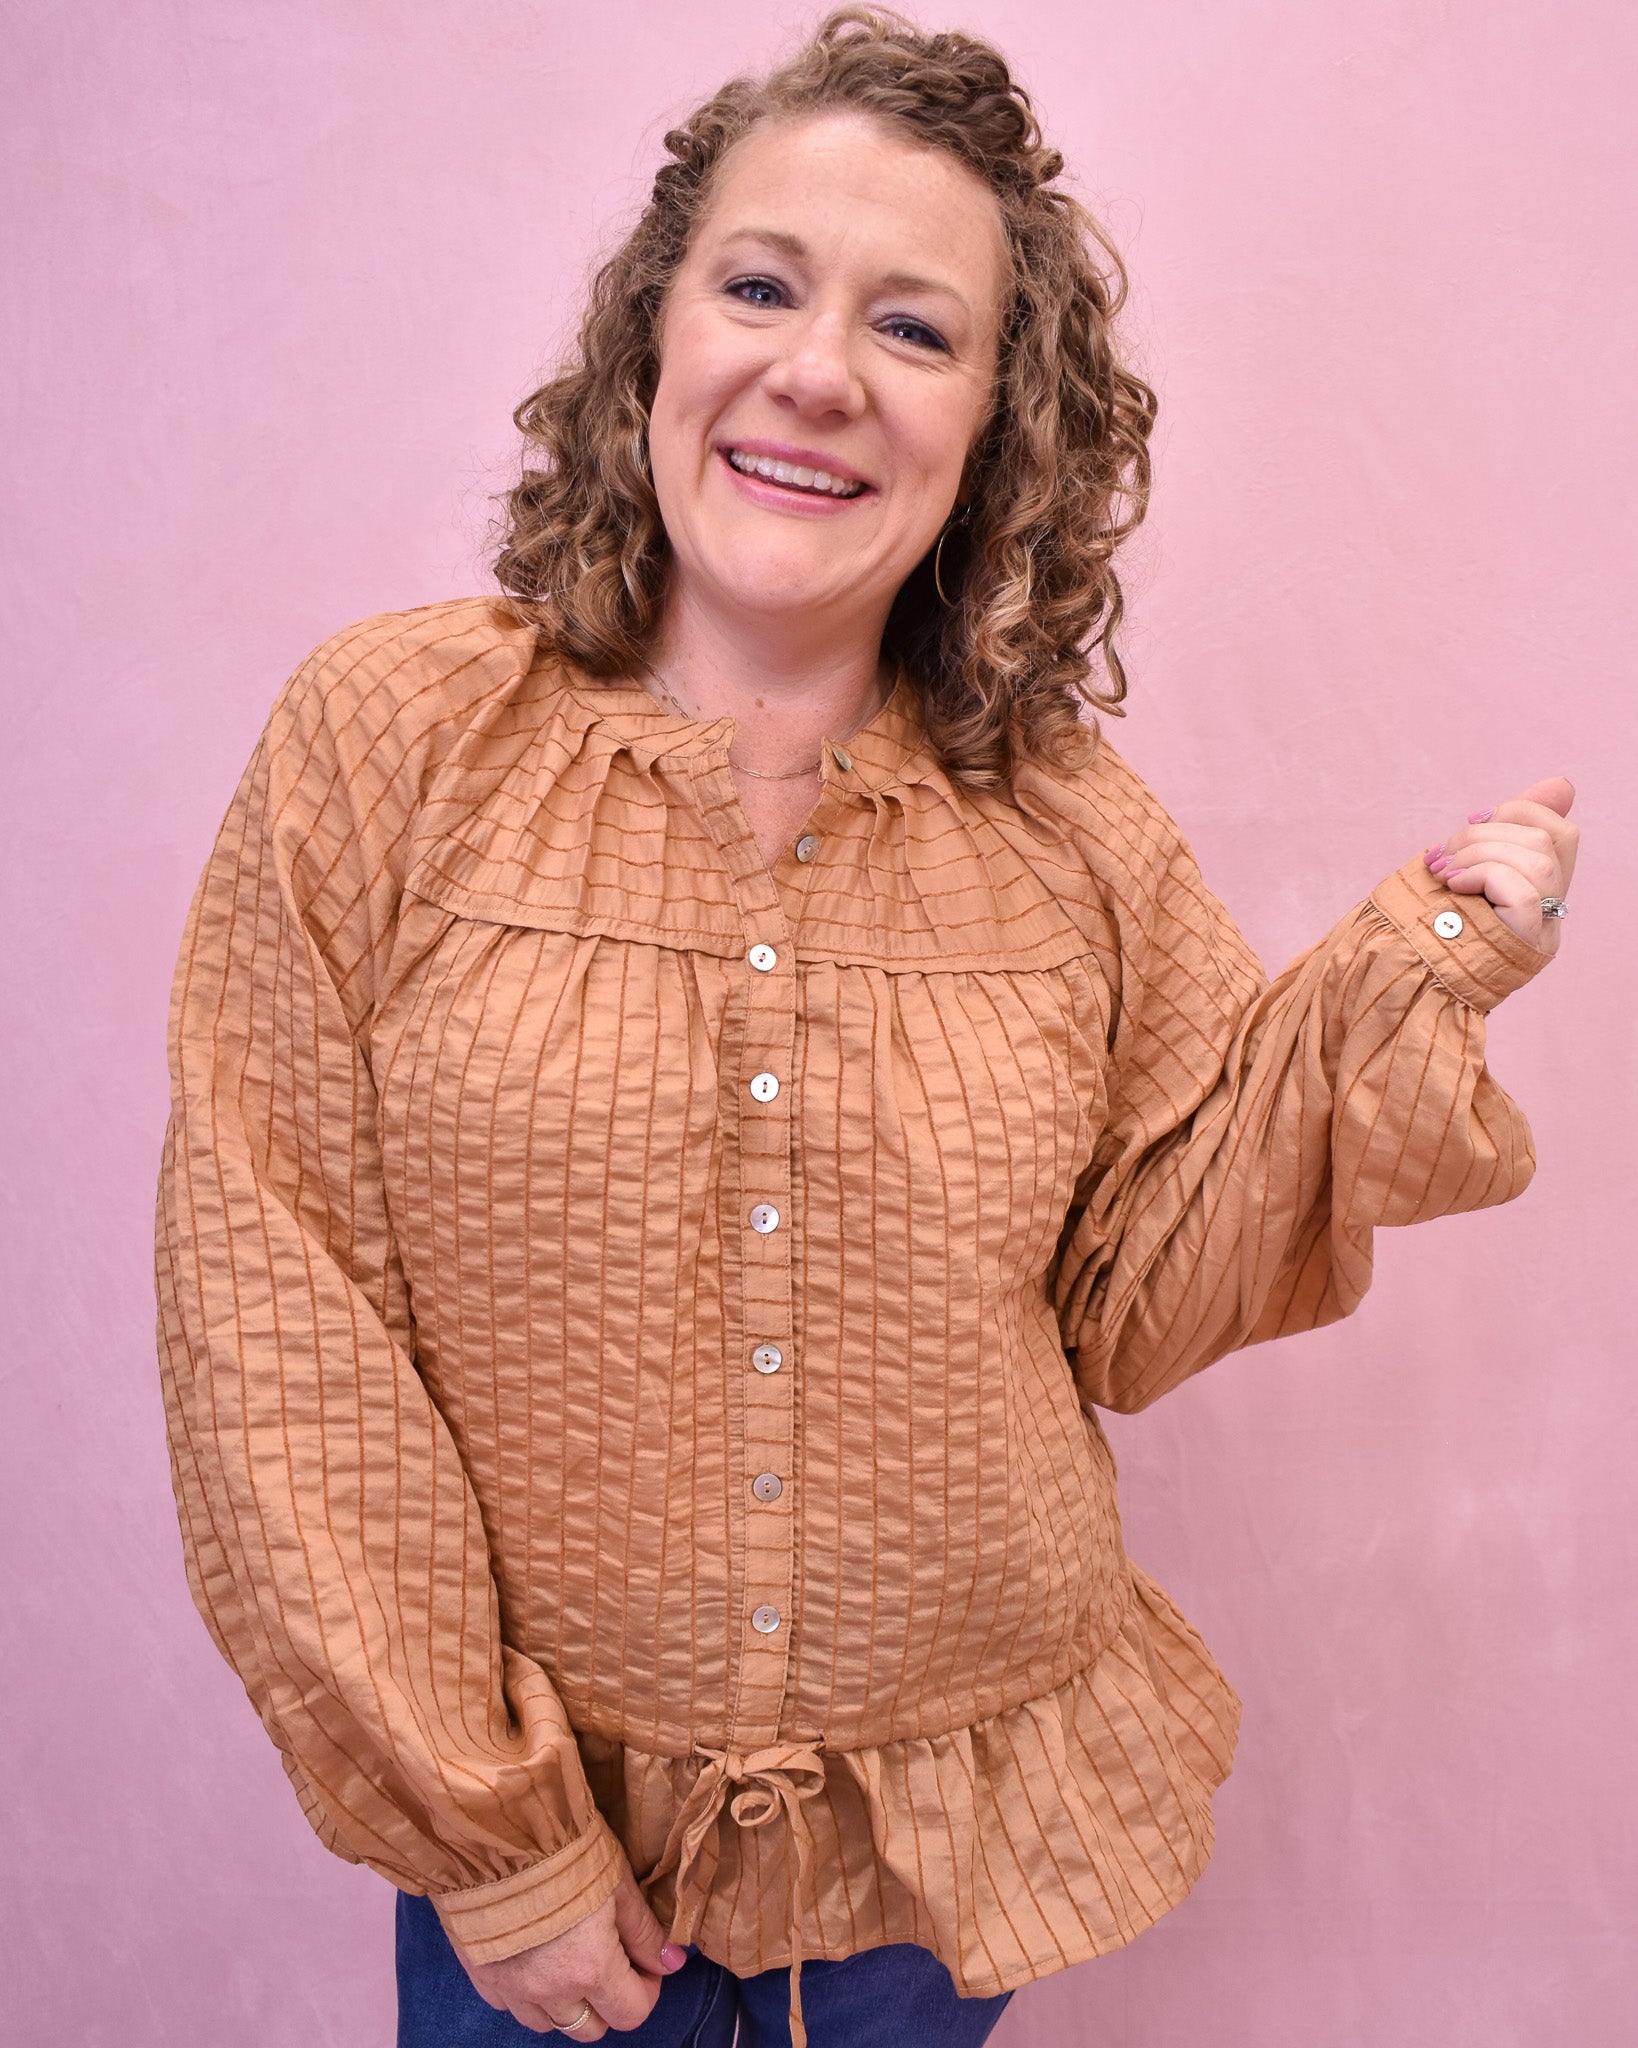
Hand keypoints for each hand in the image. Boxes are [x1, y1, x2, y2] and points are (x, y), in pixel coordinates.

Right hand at [463, 1868, 686, 2035]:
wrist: (499, 1830)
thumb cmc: (565, 1850)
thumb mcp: (618, 1884)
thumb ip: (644, 1932)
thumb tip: (672, 1962)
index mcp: (590, 1968)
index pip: (632, 2014)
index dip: (646, 1988)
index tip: (643, 1960)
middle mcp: (550, 1991)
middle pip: (591, 2028)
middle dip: (608, 1999)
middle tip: (609, 1956)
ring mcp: (512, 1988)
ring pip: (548, 2024)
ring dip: (565, 2000)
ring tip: (567, 1955)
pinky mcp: (482, 1977)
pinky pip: (510, 2005)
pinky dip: (526, 1992)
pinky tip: (533, 1954)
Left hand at [1423, 776, 1577, 954]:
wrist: (1403, 974)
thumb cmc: (1428, 923)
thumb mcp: (1466, 867)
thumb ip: (1503, 832)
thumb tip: (1561, 785)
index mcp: (1541, 892)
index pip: (1561, 833)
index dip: (1522, 811)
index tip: (1474, 818)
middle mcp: (1551, 912)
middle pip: (1546, 840)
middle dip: (1485, 833)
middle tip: (1442, 853)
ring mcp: (1543, 928)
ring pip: (1535, 859)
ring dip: (1477, 854)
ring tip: (1442, 873)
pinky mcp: (1528, 939)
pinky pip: (1521, 887)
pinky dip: (1481, 875)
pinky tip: (1453, 887)